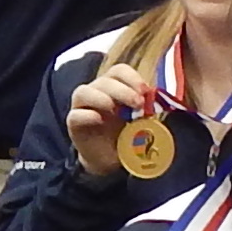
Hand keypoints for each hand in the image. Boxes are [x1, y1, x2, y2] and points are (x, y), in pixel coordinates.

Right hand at [63, 54, 150, 178]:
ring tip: (115, 110)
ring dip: (102, 98)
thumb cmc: (125, 134)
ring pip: (84, 92)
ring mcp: (82, 106)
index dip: (132, 77)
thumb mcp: (139, 120)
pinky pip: (75, 115)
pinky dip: (87, 115)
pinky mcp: (73, 124)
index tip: (145, 91)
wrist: (109, 159)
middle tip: (138, 103)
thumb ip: (145, 109)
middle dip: (123, 90)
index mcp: (114, 86)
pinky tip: (100, 120)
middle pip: (105, 80)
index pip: (119, 71)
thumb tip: (158, 101)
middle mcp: (96, 91)